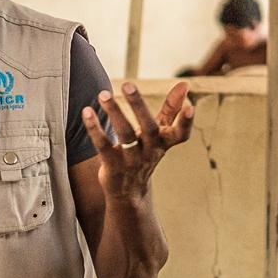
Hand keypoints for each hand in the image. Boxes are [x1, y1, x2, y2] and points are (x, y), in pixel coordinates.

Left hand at [79, 82, 194, 199]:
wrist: (129, 193)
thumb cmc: (145, 154)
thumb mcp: (160, 135)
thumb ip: (171, 109)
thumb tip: (185, 84)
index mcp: (163, 143)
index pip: (180, 134)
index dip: (186, 122)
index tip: (191, 107)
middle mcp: (150, 152)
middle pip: (149, 128)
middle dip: (139, 105)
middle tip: (128, 84)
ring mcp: (131, 160)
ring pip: (125, 135)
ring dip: (114, 113)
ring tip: (103, 94)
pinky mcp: (112, 166)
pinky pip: (103, 146)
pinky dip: (95, 129)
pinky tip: (87, 112)